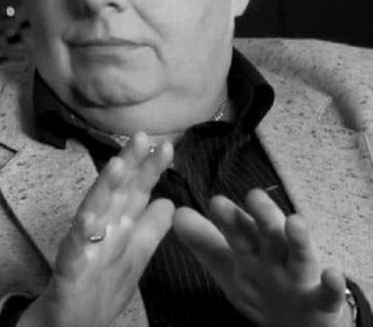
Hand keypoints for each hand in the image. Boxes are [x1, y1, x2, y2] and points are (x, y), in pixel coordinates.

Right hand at [18, 132, 174, 326]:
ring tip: (117, 165)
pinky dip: (80, 233)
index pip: (135, 192)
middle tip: (141, 137)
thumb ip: (149, 230)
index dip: (149, 170)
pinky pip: (75, 249)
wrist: (71, 324)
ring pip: (93, 211)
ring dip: (104, 188)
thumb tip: (168, 201)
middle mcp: (100, 229)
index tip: (166, 146)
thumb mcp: (133, 258)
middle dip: (128, 164)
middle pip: (115, 192)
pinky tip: (88, 218)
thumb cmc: (100, 287)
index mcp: (117, 227)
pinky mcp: (70, 267)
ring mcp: (83, 245)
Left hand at [173, 188, 350, 326]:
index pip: (240, 229)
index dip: (229, 217)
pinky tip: (332, 273)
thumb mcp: (230, 266)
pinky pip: (328, 294)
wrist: (298, 323)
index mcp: (253, 248)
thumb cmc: (262, 285)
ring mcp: (300, 277)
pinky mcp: (322, 301)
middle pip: (269, 234)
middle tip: (253, 195)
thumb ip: (204, 241)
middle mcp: (277, 257)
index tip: (216, 201)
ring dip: (298, 239)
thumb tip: (175, 213)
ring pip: (300, 256)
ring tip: (295, 221)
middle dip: (263, 215)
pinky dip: (332, 285)